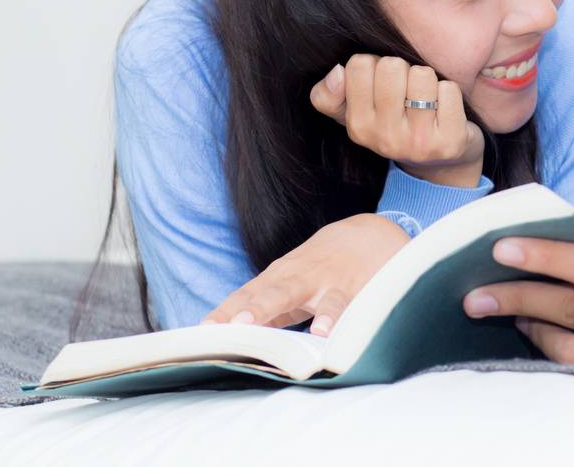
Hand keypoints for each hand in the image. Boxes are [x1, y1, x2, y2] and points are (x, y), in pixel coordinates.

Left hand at [203, 214, 408, 333]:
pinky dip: (331, 317)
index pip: (245, 297)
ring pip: (294, 293)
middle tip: (223, 328)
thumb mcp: (295, 283)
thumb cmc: (324, 266)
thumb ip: (270, 311)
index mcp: (279, 278)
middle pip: (264, 293)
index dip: (224, 314)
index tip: (201, 333)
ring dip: (271, 307)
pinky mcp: (351, 288)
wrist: (373, 234)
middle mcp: (295, 277)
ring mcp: (321, 281)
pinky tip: (322, 332)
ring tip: (252, 325)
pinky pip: (340, 304)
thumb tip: (238, 340)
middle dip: (242, 310)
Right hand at [309, 55, 484, 187]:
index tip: (383, 83)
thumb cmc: (396, 126)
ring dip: (428, 79)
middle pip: (391, 66)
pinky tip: (445, 110)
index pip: (359, 65)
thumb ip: (330, 94)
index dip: (375, 64)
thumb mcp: (356, 114)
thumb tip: (337, 71)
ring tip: (426, 99)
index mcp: (357, 126)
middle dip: (403, 69)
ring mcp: (417, 142)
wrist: (441, 165)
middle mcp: (384, 137)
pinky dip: (449, 92)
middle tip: (408, 90)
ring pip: (422, 75)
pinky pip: (449, 90)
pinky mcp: (450, 142)